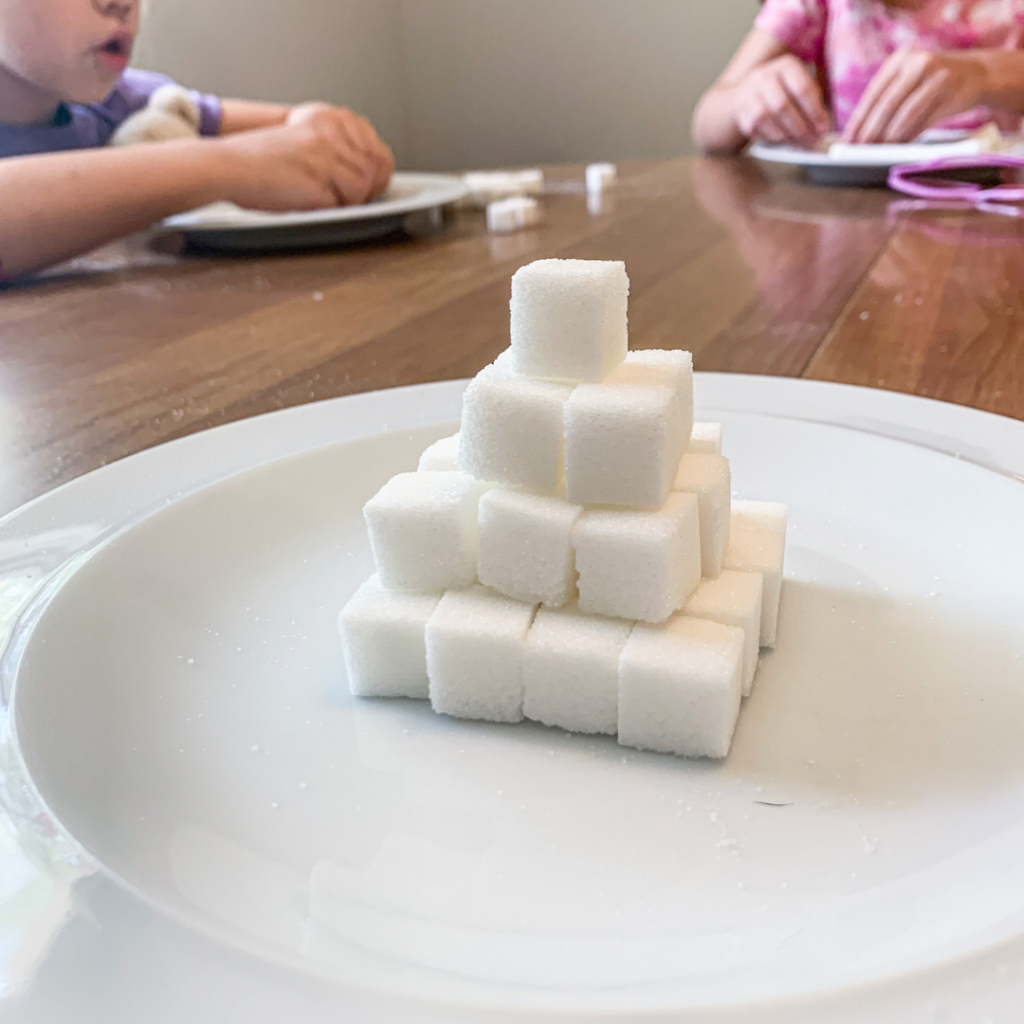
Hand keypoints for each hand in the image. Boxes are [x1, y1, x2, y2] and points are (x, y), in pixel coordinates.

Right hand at [216, 103, 393, 210]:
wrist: (230, 166)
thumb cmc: (261, 163)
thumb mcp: (308, 145)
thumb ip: (339, 152)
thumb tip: (374, 176)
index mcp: (331, 118)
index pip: (379, 150)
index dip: (375, 175)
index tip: (362, 184)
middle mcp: (333, 129)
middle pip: (377, 169)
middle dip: (367, 189)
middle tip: (341, 195)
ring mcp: (327, 151)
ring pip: (363, 188)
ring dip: (345, 201)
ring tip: (316, 194)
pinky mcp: (318, 175)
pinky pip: (342, 205)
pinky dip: (329, 210)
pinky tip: (308, 199)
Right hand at [733, 55, 830, 145]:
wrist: (746, 94)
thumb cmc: (783, 92)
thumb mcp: (800, 86)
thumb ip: (813, 103)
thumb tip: (823, 129)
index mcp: (786, 66)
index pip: (802, 89)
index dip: (814, 112)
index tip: (823, 129)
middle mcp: (764, 76)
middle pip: (782, 106)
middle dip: (799, 128)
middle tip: (811, 141)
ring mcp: (748, 93)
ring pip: (765, 119)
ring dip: (784, 135)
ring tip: (798, 143)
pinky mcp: (740, 111)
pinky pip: (755, 128)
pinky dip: (770, 138)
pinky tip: (783, 141)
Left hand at [842, 49, 987, 143]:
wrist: (975, 74)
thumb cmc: (929, 83)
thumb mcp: (907, 81)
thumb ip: (886, 101)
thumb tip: (859, 134)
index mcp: (900, 59)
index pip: (873, 93)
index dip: (859, 119)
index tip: (848, 140)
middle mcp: (918, 63)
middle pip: (887, 104)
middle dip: (871, 131)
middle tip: (860, 150)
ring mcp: (938, 77)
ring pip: (906, 114)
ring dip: (890, 137)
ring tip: (877, 151)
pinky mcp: (952, 94)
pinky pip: (924, 121)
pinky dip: (909, 136)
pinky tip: (898, 147)